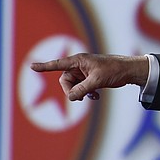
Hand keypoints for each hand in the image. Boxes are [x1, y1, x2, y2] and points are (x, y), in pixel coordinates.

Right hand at [30, 54, 148, 100]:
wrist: (128, 71)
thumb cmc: (114, 70)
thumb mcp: (97, 81)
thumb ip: (82, 89)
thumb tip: (71, 98)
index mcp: (79, 61)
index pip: (58, 64)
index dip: (45, 66)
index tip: (31, 66)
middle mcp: (79, 65)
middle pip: (65, 81)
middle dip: (71, 90)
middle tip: (81, 98)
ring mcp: (84, 72)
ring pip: (73, 86)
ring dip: (80, 93)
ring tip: (92, 95)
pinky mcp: (90, 78)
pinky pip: (81, 88)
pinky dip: (86, 93)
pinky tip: (96, 96)